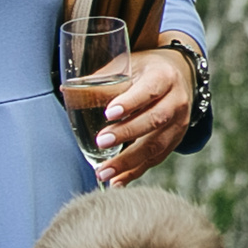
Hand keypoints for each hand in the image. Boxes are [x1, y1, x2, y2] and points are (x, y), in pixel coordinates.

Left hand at [89, 43, 198, 186]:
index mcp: (164, 77)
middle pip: (155, 120)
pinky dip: (135, 172)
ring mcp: (179, 123)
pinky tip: (117, 181)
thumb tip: (68, 92)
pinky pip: (156, 159)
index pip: (149, 90)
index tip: (109, 113)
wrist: (178, 78)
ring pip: (156, 146)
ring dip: (129, 162)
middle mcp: (176, 100)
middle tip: (101, 142)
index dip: (130, 102)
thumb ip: (103, 81)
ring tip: (104, 172)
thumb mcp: (128, 66)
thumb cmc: (146, 71)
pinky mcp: (175, 141)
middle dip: (127, 133)